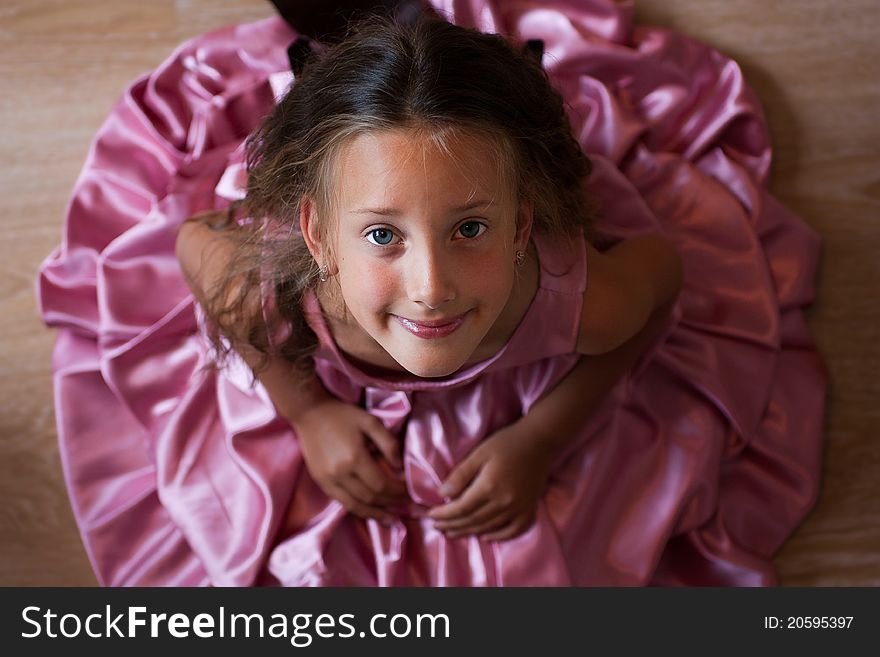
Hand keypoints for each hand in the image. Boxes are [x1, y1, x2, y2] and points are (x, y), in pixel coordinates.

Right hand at [291, 397, 408, 521]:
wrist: (310, 413)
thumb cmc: (343, 415)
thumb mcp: (371, 421)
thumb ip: (388, 443)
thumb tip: (400, 468)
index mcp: (355, 457)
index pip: (381, 484)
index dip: (397, 491)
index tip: (410, 492)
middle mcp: (340, 473)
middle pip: (371, 497)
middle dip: (391, 502)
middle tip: (405, 503)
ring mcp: (328, 480)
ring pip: (356, 505)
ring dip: (375, 513)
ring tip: (390, 518)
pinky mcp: (320, 482)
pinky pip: (342, 502)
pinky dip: (358, 509)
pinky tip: (369, 511)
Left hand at [427, 421, 553, 540]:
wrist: (540, 440)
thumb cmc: (507, 442)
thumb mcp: (479, 453)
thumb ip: (461, 474)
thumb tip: (442, 495)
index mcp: (489, 487)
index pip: (460, 509)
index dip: (443, 515)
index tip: (430, 515)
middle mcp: (504, 502)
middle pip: (472, 521)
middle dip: (451, 525)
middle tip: (436, 527)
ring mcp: (518, 508)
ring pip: (488, 527)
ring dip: (468, 532)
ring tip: (452, 533)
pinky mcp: (529, 509)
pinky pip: (513, 530)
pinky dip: (499, 537)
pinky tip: (485, 537)